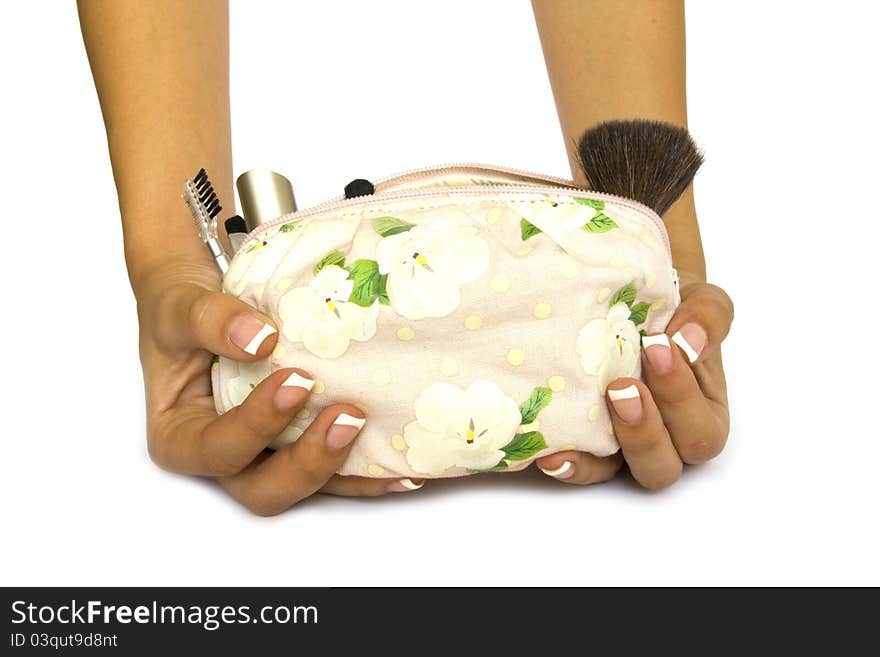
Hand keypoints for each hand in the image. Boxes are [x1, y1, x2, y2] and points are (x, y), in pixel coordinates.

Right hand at [135, 261, 422, 514]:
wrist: (206, 301)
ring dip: (349, 472)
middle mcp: (228, 456)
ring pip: (308, 485)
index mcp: (183, 438)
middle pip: (263, 489)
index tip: (294, 383)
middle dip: (309, 464)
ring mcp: (267, 454)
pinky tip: (407, 464)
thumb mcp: (178, 308)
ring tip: (388, 445)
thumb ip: (208, 320)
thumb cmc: (179, 311)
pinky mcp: (302, 443)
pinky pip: (337, 468)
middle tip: (347, 416)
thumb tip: (259, 339)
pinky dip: (371, 469)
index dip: (256, 427)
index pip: (216, 451)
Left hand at [536, 272, 733, 488]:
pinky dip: (570, 464)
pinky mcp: (589, 447)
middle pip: (665, 466)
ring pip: (620, 473)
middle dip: (645, 430)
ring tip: (591, 411)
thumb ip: (706, 316)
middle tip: (622, 386)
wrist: (622, 293)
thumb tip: (690, 340)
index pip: (701, 430)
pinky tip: (550, 454)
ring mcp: (624, 446)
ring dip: (606, 450)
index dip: (680, 397)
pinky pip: (583, 468)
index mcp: (703, 413)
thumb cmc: (668, 306)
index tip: (657, 347)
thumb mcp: (696, 300)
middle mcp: (666, 438)